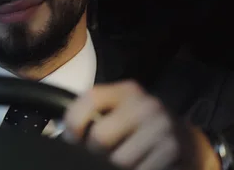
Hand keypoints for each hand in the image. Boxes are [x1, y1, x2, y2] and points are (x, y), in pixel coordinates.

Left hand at [62, 80, 219, 169]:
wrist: (187, 142)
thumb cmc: (142, 128)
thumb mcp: (121, 112)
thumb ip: (96, 115)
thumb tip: (65, 135)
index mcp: (126, 91)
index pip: (90, 98)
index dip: (74, 121)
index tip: (72, 138)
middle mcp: (145, 104)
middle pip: (101, 136)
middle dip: (94, 151)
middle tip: (99, 154)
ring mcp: (161, 127)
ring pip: (118, 159)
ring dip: (114, 165)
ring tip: (121, 160)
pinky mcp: (172, 150)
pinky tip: (140, 165)